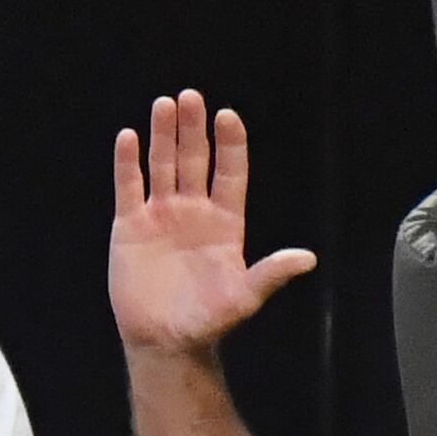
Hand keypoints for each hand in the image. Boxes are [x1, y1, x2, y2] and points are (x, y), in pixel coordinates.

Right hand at [109, 89, 314, 356]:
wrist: (165, 338)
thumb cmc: (208, 319)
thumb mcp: (244, 297)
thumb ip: (270, 273)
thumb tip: (307, 258)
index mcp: (225, 223)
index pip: (229, 174)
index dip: (229, 145)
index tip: (228, 116)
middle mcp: (193, 211)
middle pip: (194, 160)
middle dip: (193, 128)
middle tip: (191, 97)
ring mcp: (160, 215)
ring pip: (162, 165)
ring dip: (163, 135)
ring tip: (164, 104)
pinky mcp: (130, 225)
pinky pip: (129, 186)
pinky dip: (128, 162)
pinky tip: (129, 138)